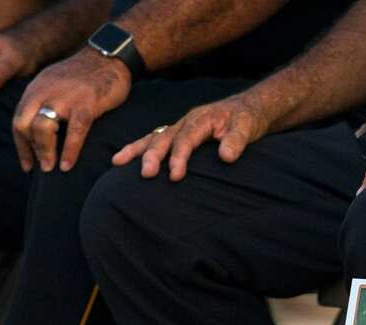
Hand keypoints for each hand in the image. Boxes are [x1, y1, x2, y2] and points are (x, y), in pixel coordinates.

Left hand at [13, 49, 131, 172]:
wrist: (109, 56)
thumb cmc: (85, 76)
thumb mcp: (55, 83)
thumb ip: (44, 101)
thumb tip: (39, 129)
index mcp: (36, 89)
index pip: (18, 120)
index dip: (21, 146)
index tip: (27, 165)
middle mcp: (45, 92)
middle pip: (25, 125)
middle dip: (31, 150)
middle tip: (41, 168)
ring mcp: (65, 98)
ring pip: (43, 128)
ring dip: (45, 152)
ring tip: (52, 167)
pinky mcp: (86, 104)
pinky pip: (74, 131)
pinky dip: (69, 151)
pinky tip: (68, 165)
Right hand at [112, 93, 271, 180]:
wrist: (248, 108)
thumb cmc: (247, 119)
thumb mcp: (248, 127)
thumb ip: (237, 140)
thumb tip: (226, 156)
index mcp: (201, 119)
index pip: (187, 139)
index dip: (180, 157)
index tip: (176, 176)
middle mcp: (186, 121)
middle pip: (165, 138)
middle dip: (153, 156)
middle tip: (146, 174)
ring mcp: (180, 126)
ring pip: (154, 137)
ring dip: (137, 151)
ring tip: (117, 162)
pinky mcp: (178, 133)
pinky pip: (155, 139)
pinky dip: (139, 148)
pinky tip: (123, 159)